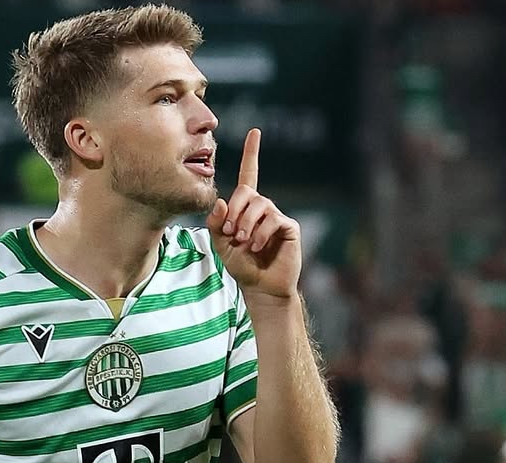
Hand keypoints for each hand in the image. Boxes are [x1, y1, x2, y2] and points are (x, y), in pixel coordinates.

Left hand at [206, 128, 301, 299]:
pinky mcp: (289, 227)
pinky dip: (260, 233)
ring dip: (246, 224)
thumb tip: (221, 201)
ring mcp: (277, 216)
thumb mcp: (221, 244)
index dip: (252, 153)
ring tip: (244, 242)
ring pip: (259, 205)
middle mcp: (264, 207)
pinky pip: (272, 219)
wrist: (260, 287)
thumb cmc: (241, 265)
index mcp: (246, 208)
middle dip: (235, 211)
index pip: (250, 175)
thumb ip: (216, 223)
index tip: (255, 132)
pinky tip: (257, 247)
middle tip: (232, 233)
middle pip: (247, 191)